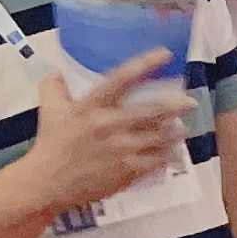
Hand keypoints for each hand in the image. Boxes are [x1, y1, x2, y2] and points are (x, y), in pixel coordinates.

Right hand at [23, 53, 186, 211]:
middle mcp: (109, 125)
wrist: (46, 183)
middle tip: (190, 102)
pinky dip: (167, 154)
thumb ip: (54, 89)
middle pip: (150, 111)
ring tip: (181, 129)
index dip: (144, 65)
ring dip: (174, 132)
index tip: (164, 54)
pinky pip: (158, 159)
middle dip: (174, 105)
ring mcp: (122, 149)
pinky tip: (171, 152)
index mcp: (91, 107)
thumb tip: (55, 72)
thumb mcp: (50, 112)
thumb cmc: (51, 146)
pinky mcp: (128, 170)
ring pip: (160, 136)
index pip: (120, 80)